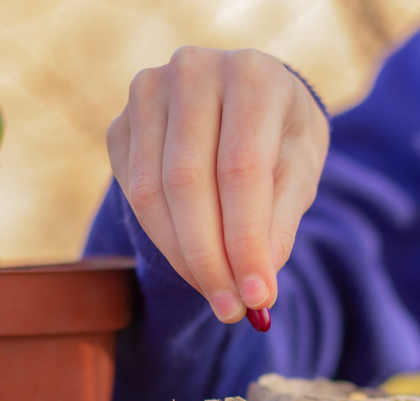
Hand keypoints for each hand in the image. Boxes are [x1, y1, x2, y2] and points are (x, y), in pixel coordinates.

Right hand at [107, 47, 328, 322]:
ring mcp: (147, 93)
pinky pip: (133, 195)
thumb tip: (256, 286)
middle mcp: (193, 72)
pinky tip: (192, 261)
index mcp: (252, 75)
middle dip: (209, 258)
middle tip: (231, 309)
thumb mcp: (299, 171)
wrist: (243, 103)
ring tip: (216, 293)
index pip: (241, 169)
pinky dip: (163, 239)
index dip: (246, 240)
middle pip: (188, 182)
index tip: (258, 297)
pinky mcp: (121, 124)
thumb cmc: (279, 137)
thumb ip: (279, 221)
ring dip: (183, 257)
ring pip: (151, 193)